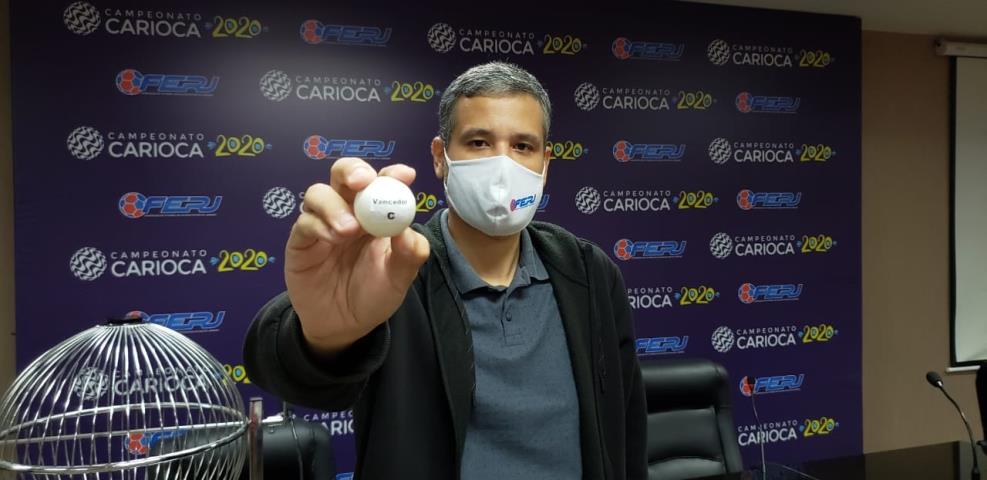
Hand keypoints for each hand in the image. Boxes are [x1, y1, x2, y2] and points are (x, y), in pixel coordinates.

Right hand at [285, 157, 429, 357]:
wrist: (343, 325)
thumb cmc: (373, 294)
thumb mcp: (399, 278)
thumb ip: (409, 254)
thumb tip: (409, 230)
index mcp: (377, 213)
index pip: (383, 182)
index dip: (392, 174)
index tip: (405, 175)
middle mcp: (349, 211)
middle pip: (344, 174)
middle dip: (354, 171)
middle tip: (363, 182)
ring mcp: (322, 222)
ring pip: (319, 192)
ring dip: (335, 205)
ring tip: (350, 229)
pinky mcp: (301, 240)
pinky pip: (304, 221)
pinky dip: (319, 225)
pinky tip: (334, 239)